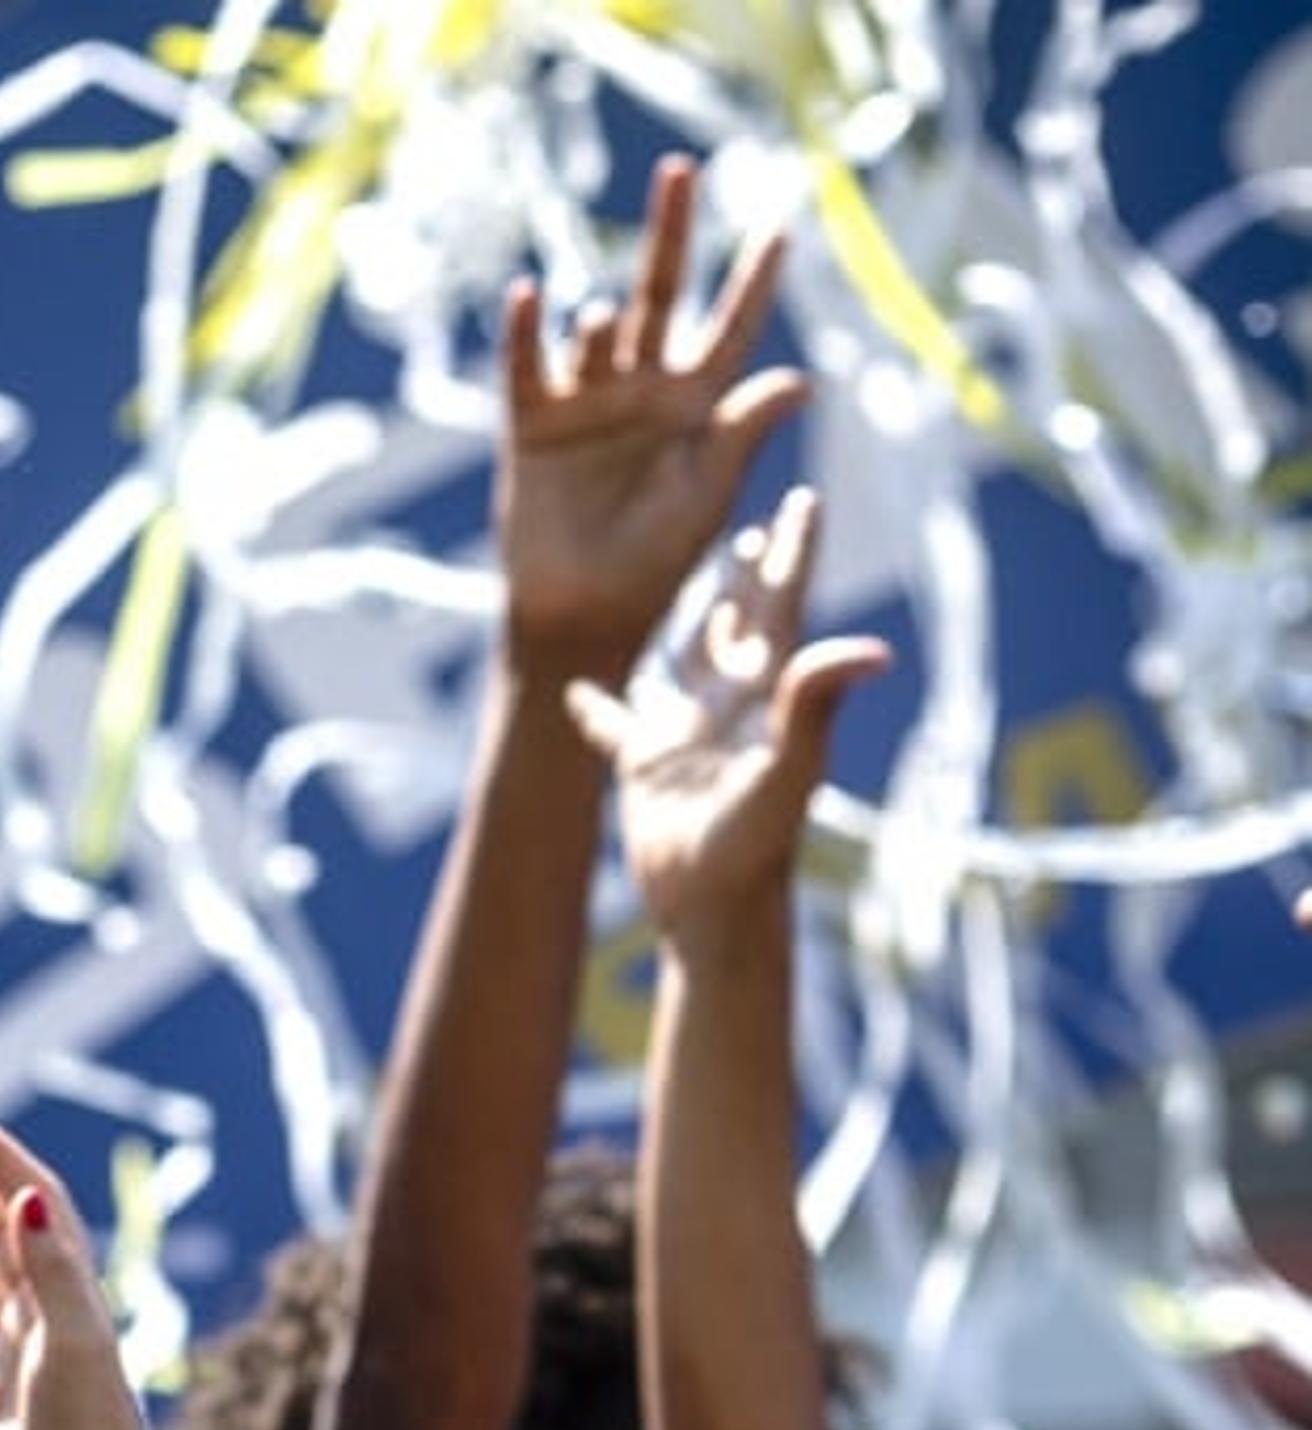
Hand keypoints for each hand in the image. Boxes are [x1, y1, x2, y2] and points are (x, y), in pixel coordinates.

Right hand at [495, 157, 801, 679]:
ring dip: (599, 321)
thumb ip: (743, 433)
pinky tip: (531, 296)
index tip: (780, 226)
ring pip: (595, 335)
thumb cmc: (656, 565)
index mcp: (695, 407)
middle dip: (672, 235)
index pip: (729, 329)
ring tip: (599, 319)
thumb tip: (803, 379)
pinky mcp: (531, 429)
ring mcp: (585, 405)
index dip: (753, 280)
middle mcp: (641, 392)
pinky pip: (525, 370)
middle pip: (659, 297)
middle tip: (682, 170)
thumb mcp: (708, 496)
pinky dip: (527, 333)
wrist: (582, 615)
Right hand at [568, 487, 889, 955]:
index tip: (804, 495)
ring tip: (695, 583)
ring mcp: (685, 737)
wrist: (713, 914)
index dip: (793, 551)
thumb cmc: (753, 850)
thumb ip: (815, 705)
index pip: (782, 606)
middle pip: (739, 622)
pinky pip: (615, 727)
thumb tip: (873, 648)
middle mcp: (728, 707)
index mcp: (763, 696)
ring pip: (684, 662)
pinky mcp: (643, 771)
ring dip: (690, 622)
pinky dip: (597, 707)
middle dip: (749, 572)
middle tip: (754, 522)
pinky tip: (577, 690)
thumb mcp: (785, 773)